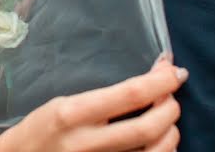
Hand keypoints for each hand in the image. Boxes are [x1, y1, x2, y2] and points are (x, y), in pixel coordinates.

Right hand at [0, 59, 187, 151]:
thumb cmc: (40, 131)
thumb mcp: (61, 105)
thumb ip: (101, 100)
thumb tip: (144, 84)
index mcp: (71, 114)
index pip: (128, 95)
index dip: (159, 82)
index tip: (174, 71)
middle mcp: (86, 143)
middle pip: (148, 127)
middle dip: (170, 107)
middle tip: (172, 96)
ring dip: (171, 133)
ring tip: (167, 121)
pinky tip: (161, 143)